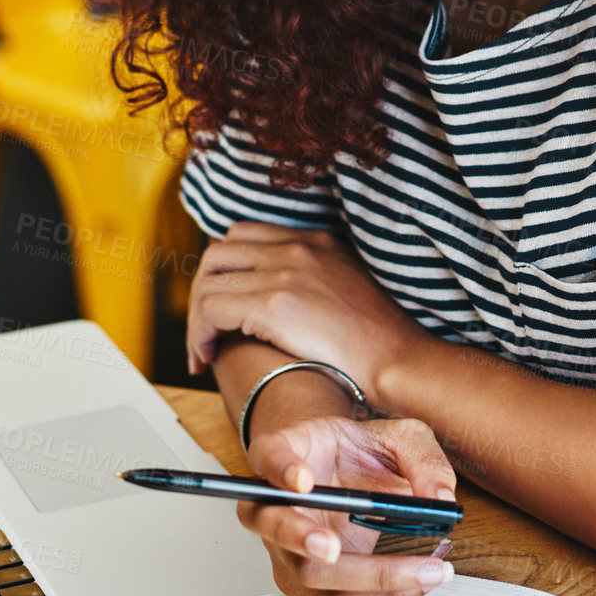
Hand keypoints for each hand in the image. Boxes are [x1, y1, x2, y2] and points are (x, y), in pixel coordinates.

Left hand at [185, 222, 425, 398]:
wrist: (399, 360)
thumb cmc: (380, 343)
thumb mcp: (350, 291)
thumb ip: (317, 283)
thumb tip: (289, 307)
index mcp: (317, 243)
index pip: (245, 236)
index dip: (224, 272)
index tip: (223, 306)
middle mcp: (298, 249)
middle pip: (218, 253)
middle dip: (201, 292)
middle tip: (205, 330)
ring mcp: (285, 272)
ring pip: (207, 282)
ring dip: (196, 318)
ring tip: (202, 350)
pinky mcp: (275, 304)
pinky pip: (211, 310)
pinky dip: (199, 335)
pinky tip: (206, 357)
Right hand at [239, 414, 456, 595]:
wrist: (346, 474)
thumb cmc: (360, 453)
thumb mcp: (399, 438)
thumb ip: (422, 458)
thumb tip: (440, 497)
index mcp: (285, 451)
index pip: (270, 456)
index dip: (281, 470)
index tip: (303, 481)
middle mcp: (274, 503)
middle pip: (275, 526)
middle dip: (302, 539)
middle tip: (333, 548)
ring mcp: (284, 547)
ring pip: (308, 574)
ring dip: (365, 580)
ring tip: (422, 572)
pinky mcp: (305, 580)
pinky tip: (416, 584)